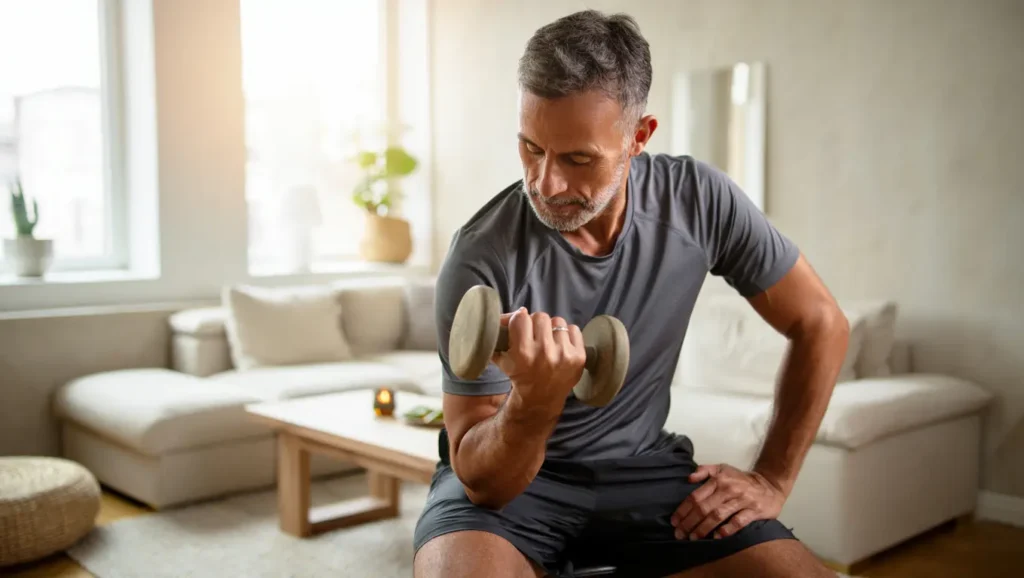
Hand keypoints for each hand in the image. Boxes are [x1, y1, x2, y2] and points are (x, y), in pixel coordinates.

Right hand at [490, 307, 586, 410]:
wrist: (541, 398)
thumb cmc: (519, 376)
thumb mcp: (503, 358)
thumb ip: (502, 333)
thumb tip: (516, 312)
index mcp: (523, 352)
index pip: (521, 318)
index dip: (519, 321)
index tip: (520, 328)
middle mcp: (544, 352)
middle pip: (540, 316)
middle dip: (536, 325)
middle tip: (535, 336)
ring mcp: (564, 354)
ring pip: (558, 321)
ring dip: (552, 329)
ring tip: (549, 342)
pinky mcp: (579, 356)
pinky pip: (574, 329)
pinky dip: (567, 335)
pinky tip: (561, 346)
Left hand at [670, 464, 786, 539]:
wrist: (770, 484)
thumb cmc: (741, 479)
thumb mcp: (723, 468)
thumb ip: (705, 471)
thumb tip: (688, 478)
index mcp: (719, 479)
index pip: (696, 496)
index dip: (683, 510)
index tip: (674, 521)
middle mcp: (728, 489)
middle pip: (704, 508)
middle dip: (689, 522)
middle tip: (680, 534)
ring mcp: (742, 500)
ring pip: (718, 515)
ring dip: (703, 528)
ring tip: (693, 538)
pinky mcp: (754, 510)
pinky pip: (738, 521)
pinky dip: (727, 529)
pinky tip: (716, 537)